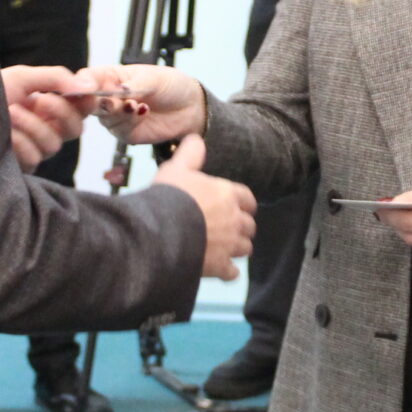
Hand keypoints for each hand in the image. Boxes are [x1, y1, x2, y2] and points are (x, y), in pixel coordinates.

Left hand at [0, 65, 87, 169]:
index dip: (86, 101)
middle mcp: (45, 129)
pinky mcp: (21, 166)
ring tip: (11, 112)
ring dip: (33, 125)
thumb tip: (87, 84)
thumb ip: (55, 78)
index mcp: (49, 107)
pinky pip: (34, 157)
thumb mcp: (22, 77)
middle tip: (41, 100)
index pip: (81, 108)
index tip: (81, 91)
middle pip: (76, 129)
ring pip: (53, 144)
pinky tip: (5, 133)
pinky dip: (20, 142)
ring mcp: (33, 148)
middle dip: (62, 113)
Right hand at [81, 63, 205, 145]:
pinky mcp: (126, 132)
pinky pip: (119, 130)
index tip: (88, 87)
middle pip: (90, 101)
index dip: (83, 83)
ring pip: (104, 117)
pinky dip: (130, 121)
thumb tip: (120, 89)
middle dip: (100, 102)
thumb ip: (134, 84)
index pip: (89, 78)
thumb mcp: (154, 77)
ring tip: (135, 105)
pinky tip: (143, 112)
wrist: (191, 108)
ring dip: (119, 112)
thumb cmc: (171, 85)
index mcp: (112, 76)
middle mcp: (110, 96)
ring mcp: (117, 115)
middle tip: (112, 101)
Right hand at [155, 134, 255, 279]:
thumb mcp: (176, 169)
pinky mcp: (220, 266)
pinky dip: (229, 272)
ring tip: (228, 248)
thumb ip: (190, 155)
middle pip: (249, 225)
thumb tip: (196, 139)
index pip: (247, 198)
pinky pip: (232, 272)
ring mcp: (229, 245)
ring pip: (245, 248)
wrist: (162, 232)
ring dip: (238, 248)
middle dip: (242, 227)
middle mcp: (234, 220)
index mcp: (227, 195)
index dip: (244, 203)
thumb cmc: (170, 198)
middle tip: (233, 228)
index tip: (243, 206)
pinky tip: (224, 271)